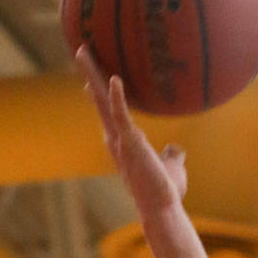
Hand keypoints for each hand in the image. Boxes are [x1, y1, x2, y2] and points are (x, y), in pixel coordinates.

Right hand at [76, 45, 186, 211]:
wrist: (162, 209)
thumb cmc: (165, 191)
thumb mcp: (171, 167)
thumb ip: (171, 155)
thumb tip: (176, 148)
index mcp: (124, 142)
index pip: (109, 112)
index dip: (102, 93)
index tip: (94, 77)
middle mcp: (116, 139)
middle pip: (100, 100)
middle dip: (90, 73)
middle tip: (81, 48)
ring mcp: (121, 141)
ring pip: (103, 101)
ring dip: (94, 74)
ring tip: (83, 50)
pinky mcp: (131, 144)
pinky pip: (122, 116)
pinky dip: (118, 98)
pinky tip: (116, 79)